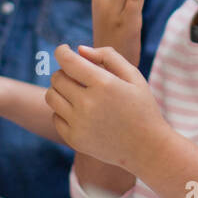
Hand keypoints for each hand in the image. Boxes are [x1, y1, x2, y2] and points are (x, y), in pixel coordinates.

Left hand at [45, 44, 167, 168]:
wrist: (147, 148)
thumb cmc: (142, 107)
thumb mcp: (133, 76)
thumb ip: (108, 56)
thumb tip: (79, 50)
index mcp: (104, 84)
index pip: (68, 61)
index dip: (61, 52)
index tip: (63, 50)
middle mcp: (88, 104)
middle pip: (57, 78)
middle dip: (64, 72)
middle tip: (77, 76)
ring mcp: (79, 123)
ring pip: (51, 96)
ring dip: (59, 90)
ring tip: (75, 92)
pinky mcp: (74, 139)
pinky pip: (56, 117)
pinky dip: (63, 111)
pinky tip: (79, 112)